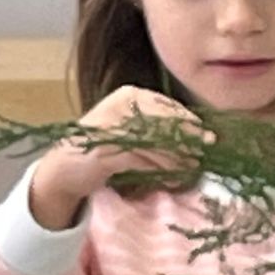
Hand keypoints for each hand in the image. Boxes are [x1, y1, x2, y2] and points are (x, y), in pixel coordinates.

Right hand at [28, 86, 211, 228]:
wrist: (66, 168)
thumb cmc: (107, 148)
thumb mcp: (134, 132)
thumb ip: (160, 129)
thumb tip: (200, 136)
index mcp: (129, 95)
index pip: (168, 106)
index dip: (190, 123)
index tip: (208, 138)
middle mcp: (119, 105)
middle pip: (163, 123)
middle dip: (185, 142)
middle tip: (201, 158)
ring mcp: (109, 125)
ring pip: (154, 142)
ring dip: (175, 159)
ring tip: (188, 171)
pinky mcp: (103, 148)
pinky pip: (140, 158)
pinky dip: (158, 170)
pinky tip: (170, 179)